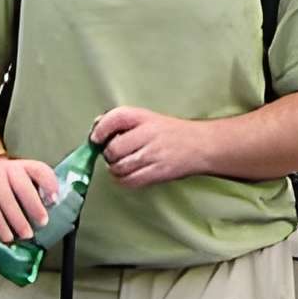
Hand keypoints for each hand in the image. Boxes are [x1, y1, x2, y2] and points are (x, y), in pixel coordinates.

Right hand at [0, 154, 58, 244]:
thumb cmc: (8, 176)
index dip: (49, 184)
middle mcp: (10, 171)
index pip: (39, 170)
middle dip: (34, 206)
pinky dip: (1, 226)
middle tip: (43, 222)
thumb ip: (36, 184)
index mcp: (24, 166)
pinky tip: (8, 236)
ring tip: (27, 234)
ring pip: (7, 202)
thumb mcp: (23, 173)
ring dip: (18, 221)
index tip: (54, 199)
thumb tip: (51, 204)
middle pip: (23, 188)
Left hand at [93, 106, 216, 187]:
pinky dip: (123, 180)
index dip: (100, 129)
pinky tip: (128, 174)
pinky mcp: (157, 172)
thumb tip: (96, 127)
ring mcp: (153, 154)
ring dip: (115, 169)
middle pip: (113, 149)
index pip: (116, 118)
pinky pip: (129, 181)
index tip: (96, 138)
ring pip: (119, 167)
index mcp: (145, 116)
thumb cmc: (171, 132)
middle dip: (109, 154)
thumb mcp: (148, 118)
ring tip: (123, 164)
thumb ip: (122, 121)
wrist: (201, 145)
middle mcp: (149, 133)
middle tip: (115, 153)